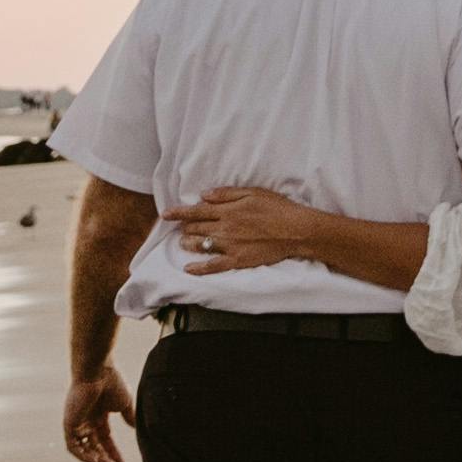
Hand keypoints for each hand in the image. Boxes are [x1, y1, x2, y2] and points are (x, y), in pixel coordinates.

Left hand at [61, 355, 131, 461]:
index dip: (113, 451)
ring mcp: (77, 423)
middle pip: (94, 446)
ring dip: (96, 460)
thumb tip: (135, 427)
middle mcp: (86, 420)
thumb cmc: (112, 383)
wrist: (98, 372)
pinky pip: (74, 447)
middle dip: (105, 459)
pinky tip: (97, 461)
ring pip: (84, 449)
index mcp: (98, 415)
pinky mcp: (69, 424)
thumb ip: (129, 416)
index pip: (105, 438)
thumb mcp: (124, 404)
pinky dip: (85, 455)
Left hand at [172, 181, 346, 273]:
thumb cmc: (277, 208)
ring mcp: (229, 245)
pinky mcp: (237, 260)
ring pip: (200, 245)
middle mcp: (224, 227)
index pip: (196, 210)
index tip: (165, 215)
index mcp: (227, 210)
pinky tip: (189, 269)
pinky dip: (199, 268)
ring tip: (184, 242)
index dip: (178, 212)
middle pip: (196, 227)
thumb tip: (205, 195)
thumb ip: (227, 194)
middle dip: (185, 227)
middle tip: (181, 228)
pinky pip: (213, 266)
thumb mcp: (253, 192)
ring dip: (188, 243)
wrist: (296, 230)